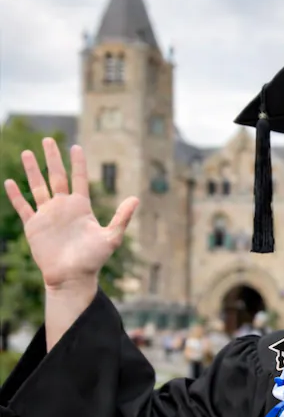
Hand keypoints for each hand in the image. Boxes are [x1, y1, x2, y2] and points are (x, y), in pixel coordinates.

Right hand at [2, 137, 138, 290]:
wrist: (72, 277)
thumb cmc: (93, 260)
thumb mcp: (111, 237)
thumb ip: (122, 217)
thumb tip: (137, 199)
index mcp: (81, 208)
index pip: (79, 179)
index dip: (78, 163)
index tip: (76, 146)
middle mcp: (63, 208)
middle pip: (56, 176)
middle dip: (52, 158)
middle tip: (47, 139)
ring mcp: (48, 216)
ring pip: (37, 187)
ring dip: (32, 170)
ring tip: (27, 152)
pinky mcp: (34, 226)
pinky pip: (23, 207)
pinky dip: (16, 195)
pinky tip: (10, 182)